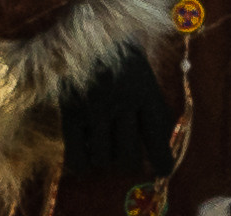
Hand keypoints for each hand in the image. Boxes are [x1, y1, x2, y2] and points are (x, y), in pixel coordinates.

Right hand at [60, 48, 176, 177]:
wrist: (87, 29)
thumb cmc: (121, 60)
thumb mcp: (145, 80)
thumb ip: (154, 114)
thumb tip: (161, 160)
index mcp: (145, 93)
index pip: (158, 141)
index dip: (161, 164)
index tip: (161, 170)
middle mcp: (121, 102)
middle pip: (128, 158)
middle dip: (127, 164)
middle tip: (124, 157)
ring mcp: (93, 106)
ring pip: (103, 159)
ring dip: (104, 160)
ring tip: (102, 148)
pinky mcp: (69, 109)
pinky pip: (76, 155)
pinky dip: (81, 165)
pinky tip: (84, 161)